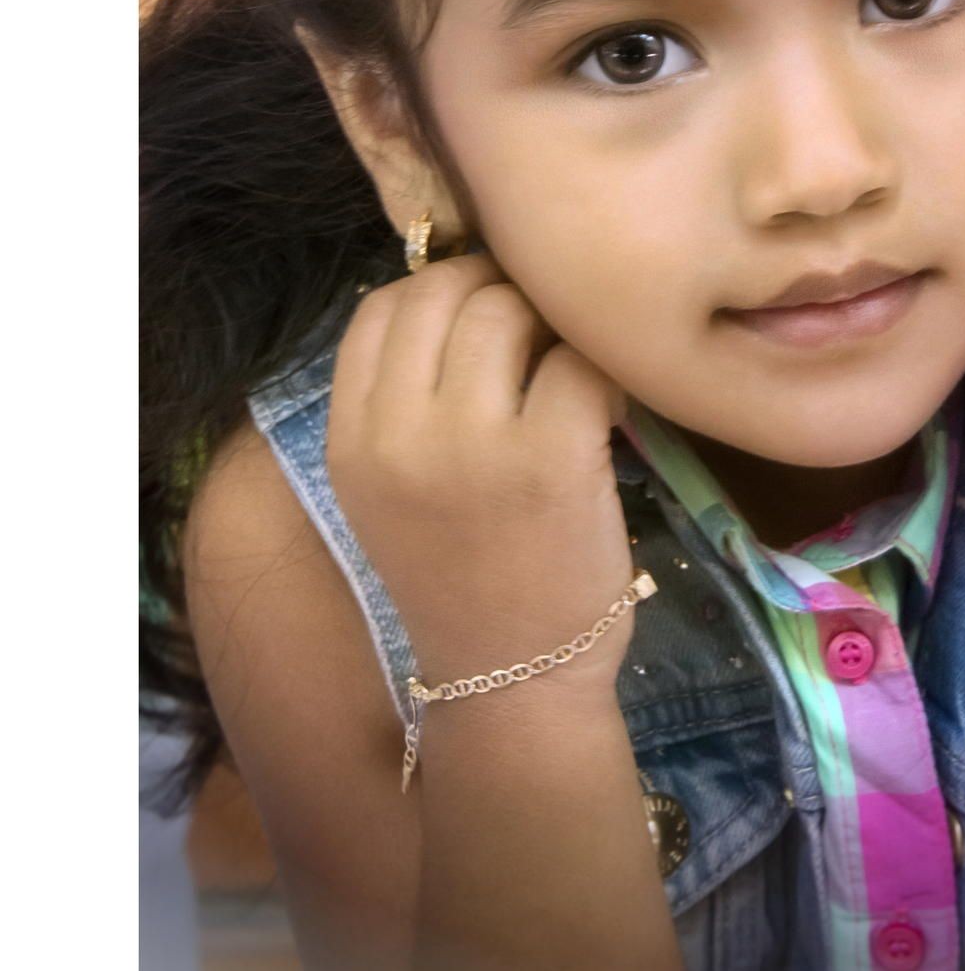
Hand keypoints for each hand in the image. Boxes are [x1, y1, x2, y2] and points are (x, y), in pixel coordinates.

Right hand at [326, 251, 636, 698]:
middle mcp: (400, 435)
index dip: (435, 288)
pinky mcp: (553, 457)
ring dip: (548, 322)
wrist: (511, 682)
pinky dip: (600, 368)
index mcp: (351, 441)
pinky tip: (606, 403)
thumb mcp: (387, 493)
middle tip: (536, 326)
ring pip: (509, 312)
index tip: (476, 308)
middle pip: (445, 294)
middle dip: (497, 290)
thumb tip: (458, 295)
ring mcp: (475, 444)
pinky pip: (578, 362)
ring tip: (566, 362)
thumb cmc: (460, 581)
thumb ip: (401, 403)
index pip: (379, 309)